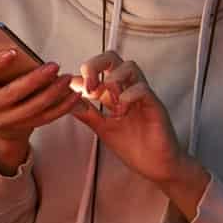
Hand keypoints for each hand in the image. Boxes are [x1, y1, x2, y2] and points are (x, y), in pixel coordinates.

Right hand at [0, 50, 82, 174]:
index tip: (13, 51)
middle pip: (13, 94)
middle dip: (35, 80)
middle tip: (54, 65)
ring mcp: (7, 120)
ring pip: (33, 108)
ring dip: (53, 93)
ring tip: (67, 78)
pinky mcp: (26, 128)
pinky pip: (47, 117)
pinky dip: (63, 106)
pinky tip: (74, 94)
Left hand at [70, 52, 210, 216]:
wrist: (155, 165)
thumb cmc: (134, 146)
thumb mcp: (102, 128)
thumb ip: (87, 113)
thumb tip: (66, 98)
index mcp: (115, 92)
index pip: (97, 68)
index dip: (80, 75)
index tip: (70, 92)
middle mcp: (129, 89)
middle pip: (112, 57)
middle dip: (94, 65)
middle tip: (88, 88)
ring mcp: (143, 95)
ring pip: (129, 66)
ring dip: (113, 81)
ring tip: (110, 104)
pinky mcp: (155, 105)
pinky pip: (142, 89)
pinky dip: (127, 96)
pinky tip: (122, 112)